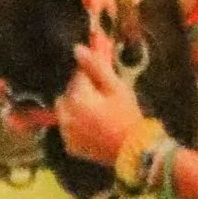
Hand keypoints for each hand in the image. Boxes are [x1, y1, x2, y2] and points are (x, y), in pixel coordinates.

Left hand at [55, 29, 146, 165]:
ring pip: (67, 110)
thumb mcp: (115, 87)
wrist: (132, 150)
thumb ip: (95, 66)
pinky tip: (95, 126)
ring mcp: (65, 132)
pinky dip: (78, 124)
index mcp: (76, 97)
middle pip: (69, 92)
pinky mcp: (69, 145)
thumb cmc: (127, 115)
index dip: (91, 73)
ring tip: (100, 112)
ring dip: (78, 107)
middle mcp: (65, 114)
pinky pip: (69, 127)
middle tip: (104, 97)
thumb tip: (77, 48)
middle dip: (83, 91)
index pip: (78, 75)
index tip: (102, 77)